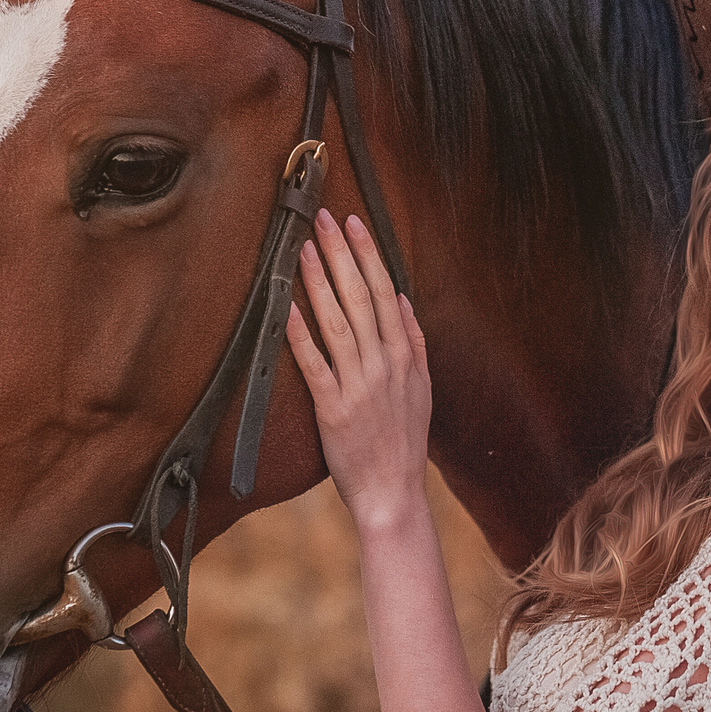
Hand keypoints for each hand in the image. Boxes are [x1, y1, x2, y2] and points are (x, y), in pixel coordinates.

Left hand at [288, 211, 431, 532]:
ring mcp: (359, 386)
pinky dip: (301, 334)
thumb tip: (403, 300)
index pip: (386, 292)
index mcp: (405, 357)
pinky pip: (313, 364)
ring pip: (338, 322)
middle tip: (324, 218)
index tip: (354, 224)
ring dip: (319, 282)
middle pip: (361, 297)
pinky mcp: (333, 409)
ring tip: (303, 249)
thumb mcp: (422, 389)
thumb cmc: (403, 443)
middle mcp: (384, 365)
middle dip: (342, 254)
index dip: (369, 255)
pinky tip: (288, 307)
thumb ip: (414, 342)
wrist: (394, 494)